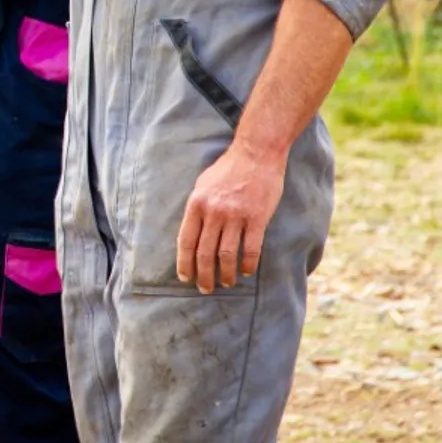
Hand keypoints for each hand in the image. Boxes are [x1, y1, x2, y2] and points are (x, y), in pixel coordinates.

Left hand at [175, 142, 285, 292]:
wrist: (256, 154)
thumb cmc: (228, 169)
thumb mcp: (203, 184)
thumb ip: (197, 208)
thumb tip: (191, 232)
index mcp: (197, 203)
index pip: (186, 241)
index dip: (184, 263)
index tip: (185, 278)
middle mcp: (214, 211)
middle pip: (204, 252)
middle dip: (203, 275)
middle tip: (205, 288)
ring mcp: (235, 216)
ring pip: (226, 255)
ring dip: (225, 274)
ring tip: (226, 283)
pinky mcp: (256, 219)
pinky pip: (250, 249)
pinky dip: (247, 264)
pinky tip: (245, 272)